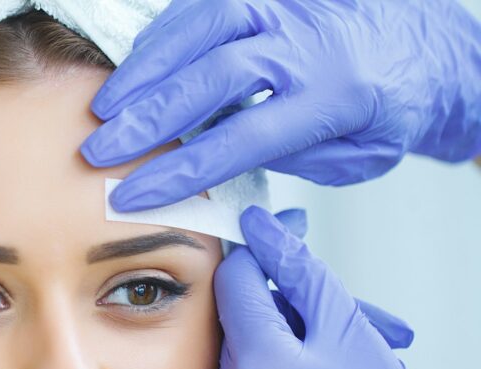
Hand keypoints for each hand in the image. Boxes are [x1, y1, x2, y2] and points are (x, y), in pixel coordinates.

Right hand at [82, 0, 480, 210]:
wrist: (424, 43)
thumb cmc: (385, 108)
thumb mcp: (355, 156)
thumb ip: (288, 158)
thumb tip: (218, 161)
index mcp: (331, 96)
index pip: (239, 139)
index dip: (180, 170)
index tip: (134, 195)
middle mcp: (303, 44)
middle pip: (210, 78)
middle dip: (147, 118)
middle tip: (99, 149)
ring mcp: (282, 8)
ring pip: (199, 30)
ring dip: (144, 71)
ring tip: (103, 108)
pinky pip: (200, 8)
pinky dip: (161, 38)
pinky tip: (134, 69)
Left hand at [209, 206, 480, 368]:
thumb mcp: (355, 334)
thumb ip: (300, 272)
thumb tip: (260, 225)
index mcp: (260, 363)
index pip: (232, 283)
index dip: (255, 260)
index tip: (272, 250)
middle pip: (234, 333)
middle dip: (277, 321)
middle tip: (326, 329)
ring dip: (273, 367)